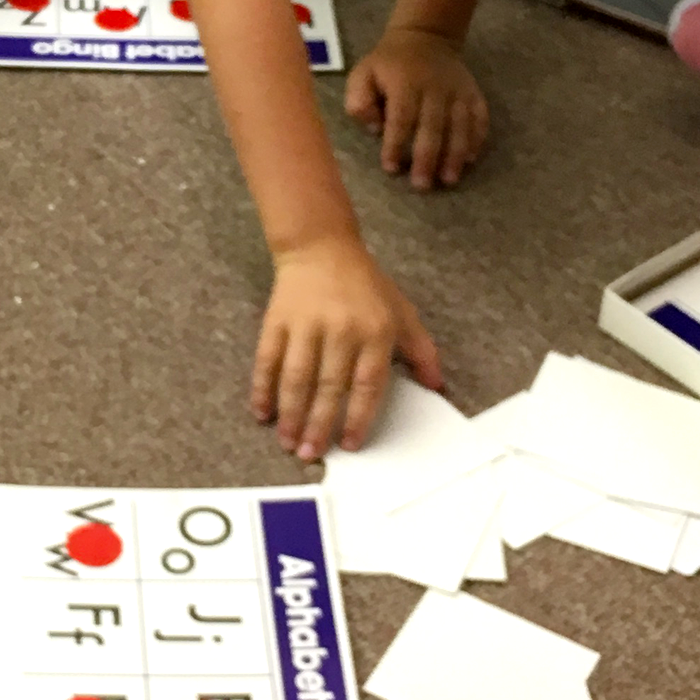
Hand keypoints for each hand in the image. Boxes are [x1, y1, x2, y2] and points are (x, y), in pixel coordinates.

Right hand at [251, 239, 441, 458]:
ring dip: (290, 413)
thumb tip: (438, 386)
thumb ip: (421, 350)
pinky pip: (268, 359)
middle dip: (319, 424)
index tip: (350, 444)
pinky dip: (262, 388)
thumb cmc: (366, 284)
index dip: (358, 417)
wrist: (321, 246)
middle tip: (311, 454)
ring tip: (288, 442)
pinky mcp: (277, 320)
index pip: (367, 384)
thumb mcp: (401, 312)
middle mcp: (341, 329)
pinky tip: (261, 412)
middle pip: (329, 386)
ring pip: (296, 377)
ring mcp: (306, 324)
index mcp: (374, 331)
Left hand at [346, 26, 488, 188]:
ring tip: (449, 179)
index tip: (392, 168)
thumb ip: (360, 101)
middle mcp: (434, 87)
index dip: (396, 144)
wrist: (424, 37)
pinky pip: (480, 117)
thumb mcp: (362, 74)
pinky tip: (470, 160)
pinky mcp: (473, 92)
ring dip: (455, 154)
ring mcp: (457, 90)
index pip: (401, 118)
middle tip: (422, 185)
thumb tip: (375, 128)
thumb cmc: (388, 64)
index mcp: (405, 83)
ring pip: (460, 125)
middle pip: (433, 126)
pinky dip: (477, 139)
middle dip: (427, 157)